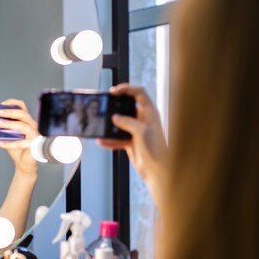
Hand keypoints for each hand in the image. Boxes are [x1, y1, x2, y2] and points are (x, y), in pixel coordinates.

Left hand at [0, 99, 38, 176]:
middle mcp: (32, 126)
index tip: (2, 105)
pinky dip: (11, 143)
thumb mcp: (9, 135)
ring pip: (23, 126)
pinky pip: (22, 143)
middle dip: (10, 112)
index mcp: (26, 121)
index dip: (12, 103)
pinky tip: (1, 144)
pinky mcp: (35, 145)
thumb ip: (5, 128)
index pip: (22, 107)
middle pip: (23, 114)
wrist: (24, 163)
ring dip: (10, 124)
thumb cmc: (18, 149)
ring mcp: (35, 135)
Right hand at [97, 83, 167, 206]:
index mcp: (150, 113)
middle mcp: (143, 120)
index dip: (127, 89)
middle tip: (106, 107)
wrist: (156, 170)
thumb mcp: (141, 132)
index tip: (114, 91)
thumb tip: (116, 117)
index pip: (139, 93)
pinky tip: (103, 141)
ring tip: (102, 127)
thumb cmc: (156, 150)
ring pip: (120, 124)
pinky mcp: (131, 142)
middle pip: (127, 108)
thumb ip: (127, 122)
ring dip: (111, 126)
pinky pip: (117, 138)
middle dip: (116, 108)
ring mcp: (137, 131)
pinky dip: (110, 140)